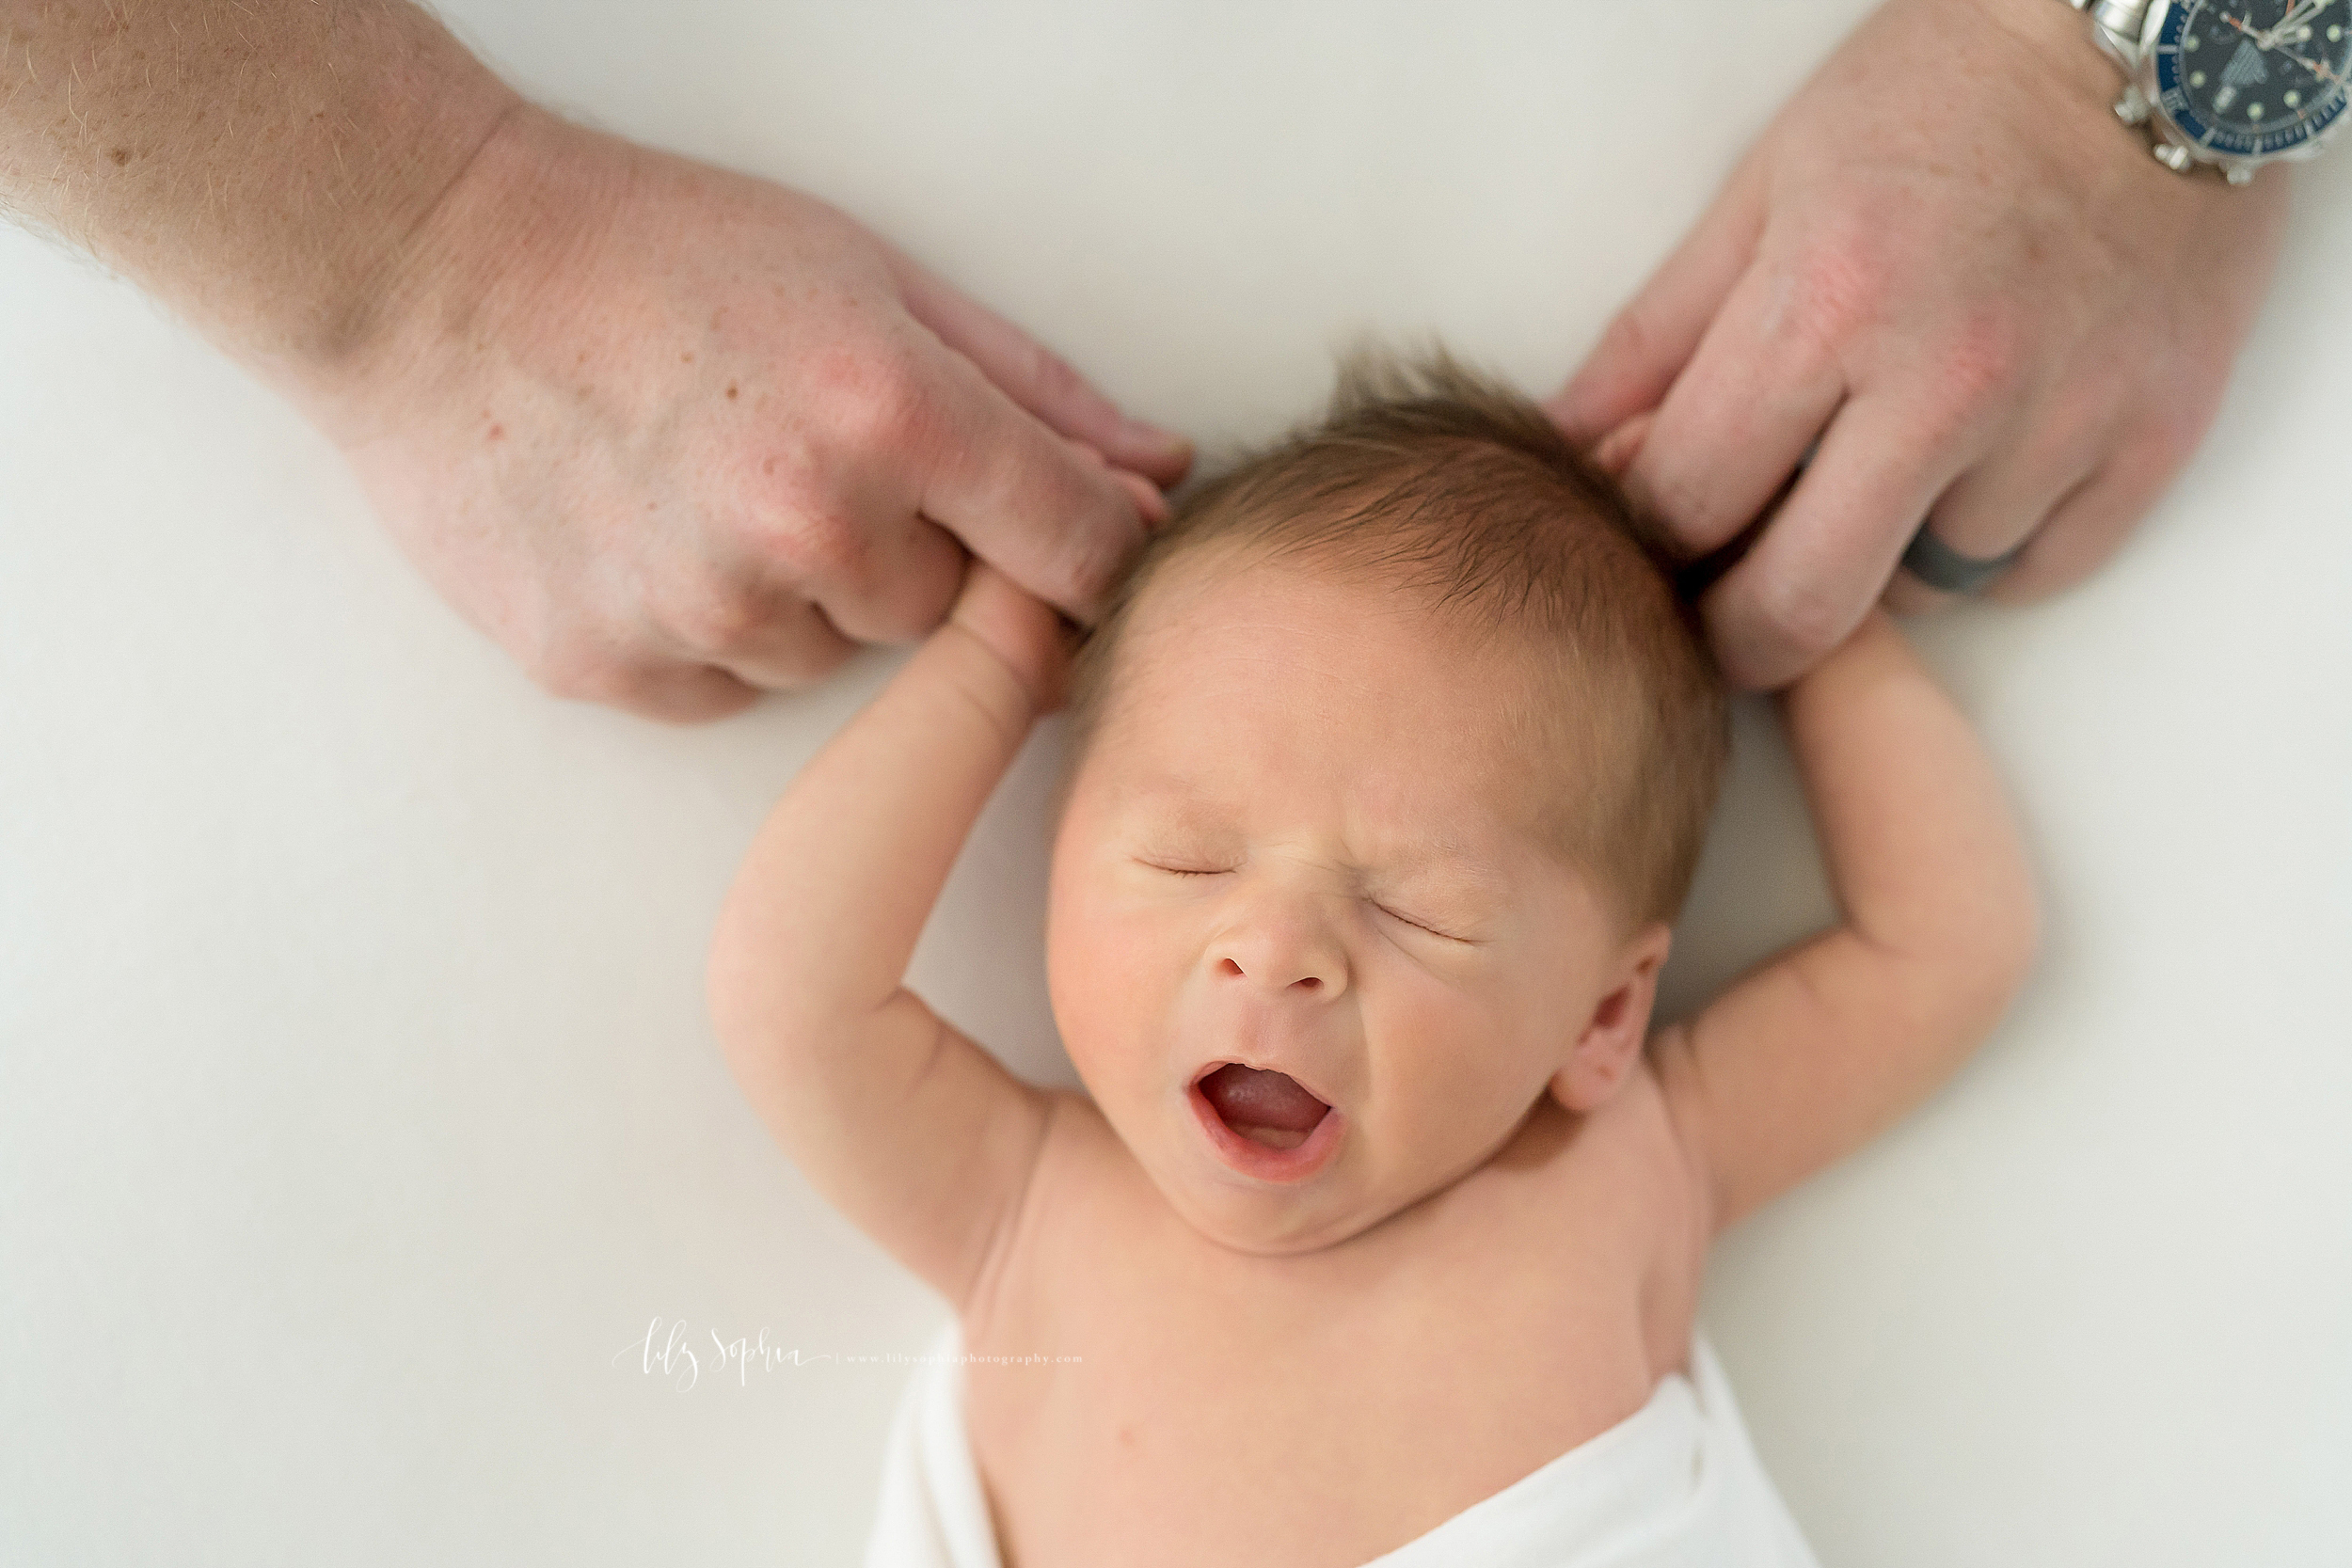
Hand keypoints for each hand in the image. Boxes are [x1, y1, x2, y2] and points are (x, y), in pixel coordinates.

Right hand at [318, 107, 1188, 721]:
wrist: (432, 272)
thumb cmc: (659, 253)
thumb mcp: (874, 276)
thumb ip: (1036, 392)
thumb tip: (1158, 474)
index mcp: (896, 415)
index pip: (1082, 555)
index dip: (1100, 562)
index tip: (1082, 557)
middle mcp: (808, 525)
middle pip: (953, 614)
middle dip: (916, 550)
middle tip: (818, 456)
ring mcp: (702, 608)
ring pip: (835, 655)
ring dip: (807, 593)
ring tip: (716, 482)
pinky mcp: (613, 668)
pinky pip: (729, 688)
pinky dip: (711, 632)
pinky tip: (654, 532)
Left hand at [1549, 0, 2290, 689]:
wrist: (2162, 38)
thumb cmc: (1949, 93)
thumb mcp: (1769, 185)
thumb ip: (1659, 335)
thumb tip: (1573, 448)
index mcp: (1829, 301)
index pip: (1688, 504)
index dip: (1646, 546)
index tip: (1648, 553)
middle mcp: (1950, 377)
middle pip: (1800, 606)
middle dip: (1737, 636)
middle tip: (1723, 614)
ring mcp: (2062, 418)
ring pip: (1923, 593)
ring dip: (1878, 561)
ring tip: (1880, 466)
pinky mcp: (2155, 439)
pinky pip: (2036, 573)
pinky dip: (1990, 548)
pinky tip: (1974, 468)